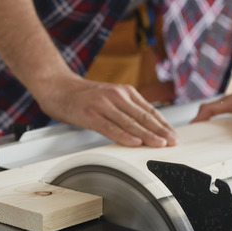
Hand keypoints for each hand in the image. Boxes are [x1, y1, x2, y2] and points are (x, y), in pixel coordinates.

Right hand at [35, 75, 177, 147]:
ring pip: (129, 123)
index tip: (174, 134)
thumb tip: (145, 126)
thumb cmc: (83, 96)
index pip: (149, 110)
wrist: (57, 86)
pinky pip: (110, 128)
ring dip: (147, 135)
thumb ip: (126, 108)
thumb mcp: (110, 97)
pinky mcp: (90, 114)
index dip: (163, 124)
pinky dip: (124, 136)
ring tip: (160, 144)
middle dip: (160, 130)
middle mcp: (116, 96)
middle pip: (143, 116)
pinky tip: (134, 143)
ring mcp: (103, 105)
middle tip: (174, 141)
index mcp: (124, 91)